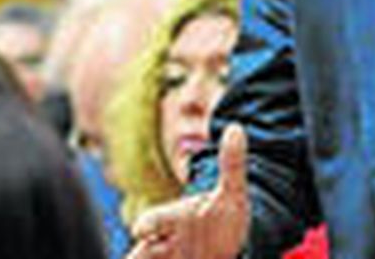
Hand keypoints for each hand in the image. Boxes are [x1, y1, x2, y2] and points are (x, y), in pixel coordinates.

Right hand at [128, 123, 250, 258]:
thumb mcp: (233, 197)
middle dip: (140, 257)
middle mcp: (162, 245)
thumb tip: (235, 128)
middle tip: (140, 256)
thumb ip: (232, 165)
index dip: (149, 225)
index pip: (150, 221)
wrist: (228, 245)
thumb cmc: (225, 220)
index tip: (144, 229)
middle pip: (139, 255)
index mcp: (171, 221)